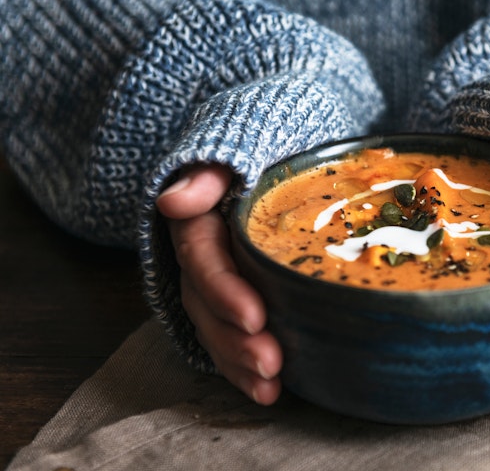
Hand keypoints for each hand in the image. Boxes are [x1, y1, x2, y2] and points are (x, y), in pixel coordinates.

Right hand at [156, 164, 282, 404]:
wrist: (270, 150)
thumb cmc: (261, 142)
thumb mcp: (237, 145)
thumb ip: (209, 173)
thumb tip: (174, 201)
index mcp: (198, 221)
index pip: (202, 259)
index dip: (224, 291)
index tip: (255, 317)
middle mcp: (199, 256)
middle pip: (206, 304)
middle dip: (234, 340)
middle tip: (271, 363)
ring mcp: (214, 281)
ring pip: (214, 328)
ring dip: (238, 363)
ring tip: (270, 388)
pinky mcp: (232, 297)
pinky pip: (229, 335)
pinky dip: (243, 366)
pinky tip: (270, 391)